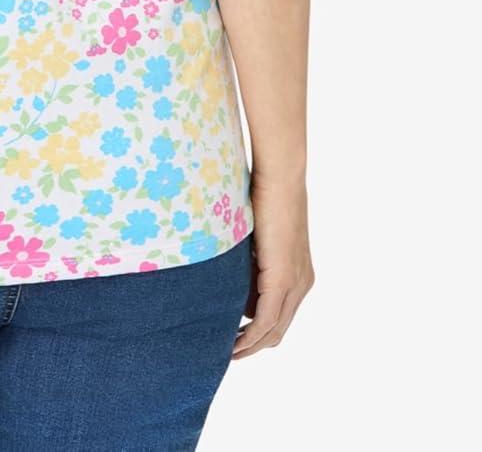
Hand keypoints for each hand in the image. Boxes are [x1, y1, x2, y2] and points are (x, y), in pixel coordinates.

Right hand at [232, 173, 314, 358]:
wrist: (280, 176)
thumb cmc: (265, 194)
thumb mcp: (255, 235)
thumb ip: (248, 258)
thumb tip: (228, 273)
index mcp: (299, 273)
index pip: (279, 316)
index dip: (258, 332)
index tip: (233, 339)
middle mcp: (302, 283)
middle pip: (278, 330)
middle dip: (252, 345)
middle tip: (226, 352)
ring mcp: (295, 282)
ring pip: (273, 329)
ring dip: (249, 344)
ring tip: (226, 351)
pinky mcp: (283, 278)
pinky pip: (267, 319)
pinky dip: (250, 334)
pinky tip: (233, 341)